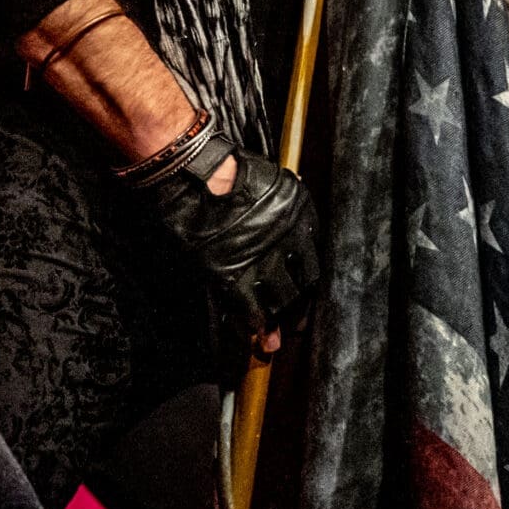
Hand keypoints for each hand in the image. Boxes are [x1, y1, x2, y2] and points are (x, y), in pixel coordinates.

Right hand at [132, 137, 324, 343]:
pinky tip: (256, 334)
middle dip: (299, 308)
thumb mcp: (273, 184)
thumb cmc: (229, 172)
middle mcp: (288, 241)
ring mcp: (262, 260)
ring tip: (276, 337)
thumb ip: (284, 210)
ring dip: (278, 319)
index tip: (305, 291)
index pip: (312, 259)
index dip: (308, 280)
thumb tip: (292, 225)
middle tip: (296, 324)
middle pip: (302, 285)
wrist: (196, 173)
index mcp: (300, 216)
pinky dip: (255, 324)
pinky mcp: (234, 275)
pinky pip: (251, 309)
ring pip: (280, 300)